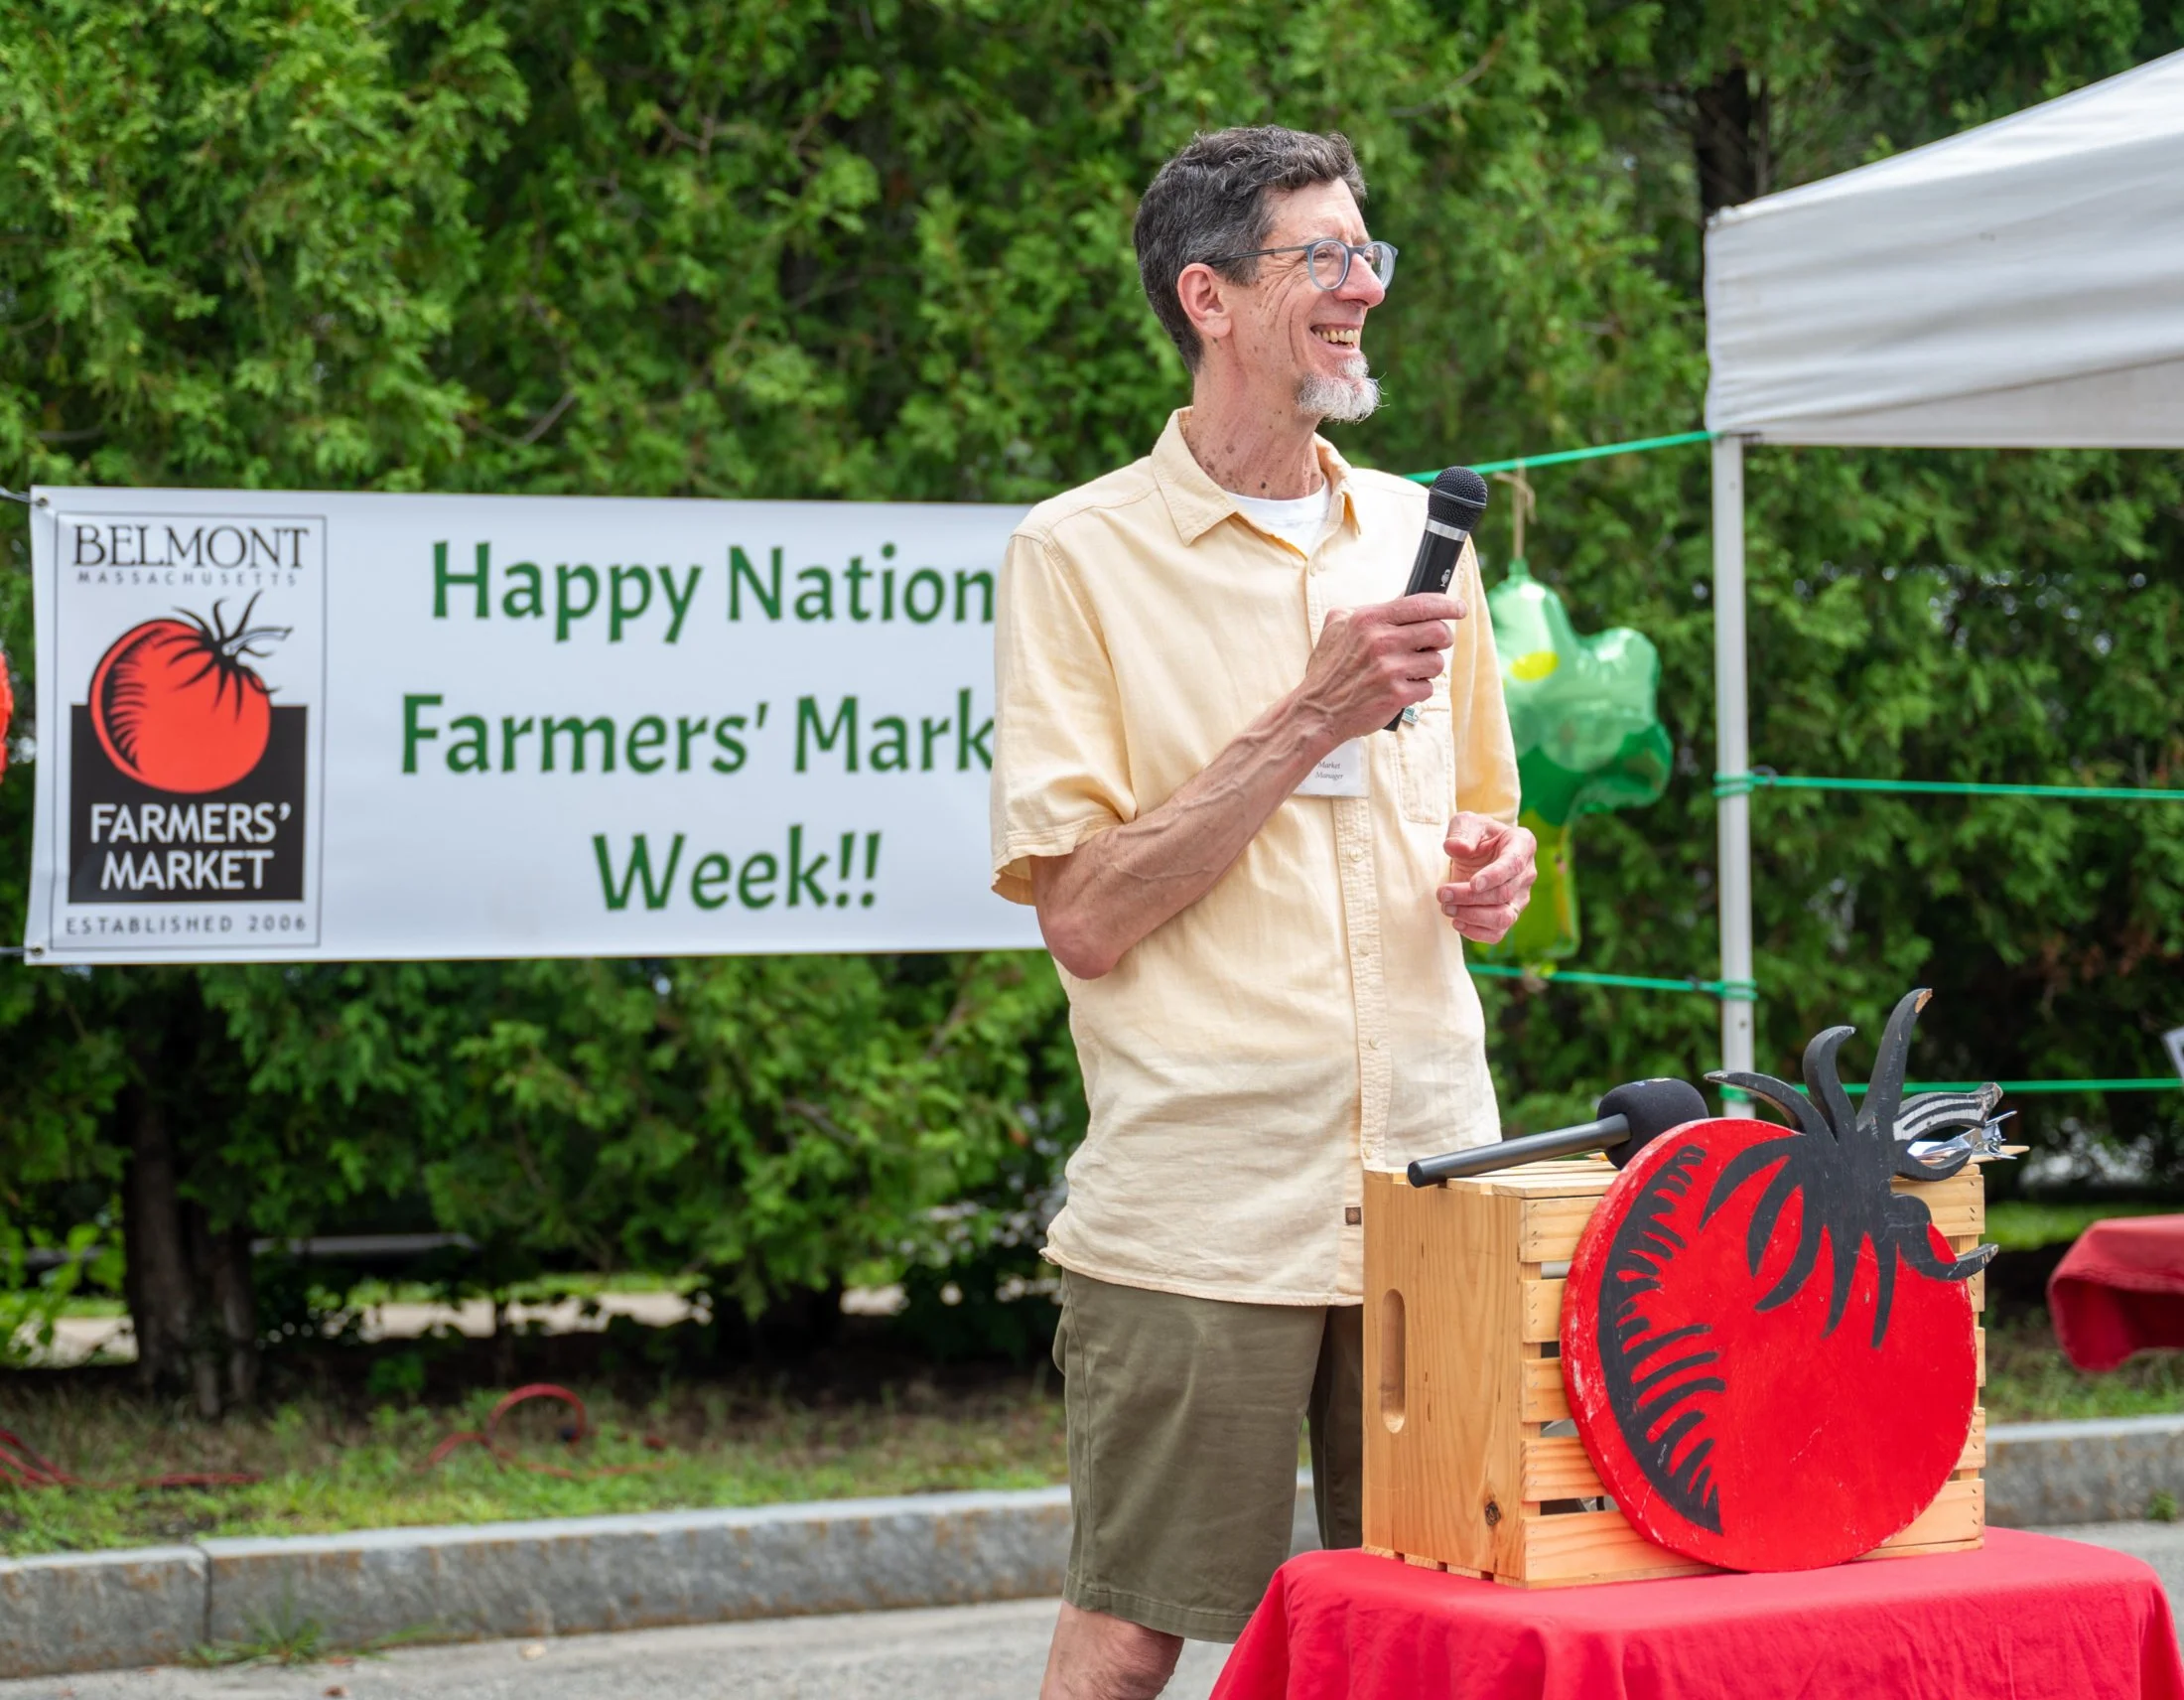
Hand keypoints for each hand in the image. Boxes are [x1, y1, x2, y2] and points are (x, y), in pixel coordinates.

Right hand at [1292, 592, 1466, 748]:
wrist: (1316, 710)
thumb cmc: (1328, 670)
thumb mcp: (1337, 627)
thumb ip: (1368, 611)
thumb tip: (1402, 599)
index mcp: (1369, 620)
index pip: (1421, 604)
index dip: (1447, 604)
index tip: (1458, 608)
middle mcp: (1381, 641)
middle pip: (1439, 631)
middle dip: (1441, 639)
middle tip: (1431, 645)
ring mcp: (1390, 669)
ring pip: (1437, 662)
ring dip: (1427, 667)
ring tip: (1407, 671)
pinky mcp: (1397, 695)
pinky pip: (1427, 687)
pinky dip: (1418, 690)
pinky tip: (1400, 689)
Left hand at [1439, 814, 1536, 943]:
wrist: (1477, 852)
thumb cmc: (1475, 834)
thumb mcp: (1466, 823)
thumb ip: (1461, 831)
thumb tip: (1455, 847)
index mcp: (1522, 844)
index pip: (1513, 864)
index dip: (1494, 876)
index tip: (1473, 883)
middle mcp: (1526, 873)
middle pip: (1503, 893)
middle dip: (1469, 897)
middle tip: (1442, 893)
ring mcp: (1520, 897)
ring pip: (1504, 917)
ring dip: (1473, 916)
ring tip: (1447, 908)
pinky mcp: (1509, 915)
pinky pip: (1498, 933)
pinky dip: (1477, 933)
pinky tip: (1457, 922)